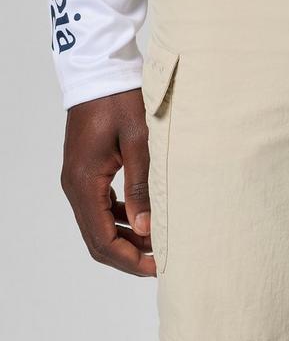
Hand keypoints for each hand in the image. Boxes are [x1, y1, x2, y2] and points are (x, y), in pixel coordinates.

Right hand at [60, 89, 155, 276]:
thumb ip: (142, 186)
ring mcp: (78, 180)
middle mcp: (75, 186)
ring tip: (159, 241)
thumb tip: (148, 228)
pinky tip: (145, 217)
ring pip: (98, 224)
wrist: (101, 73)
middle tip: (161, 262)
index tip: (157, 267)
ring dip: (126, 237)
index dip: (129, 258)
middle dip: (128, 254)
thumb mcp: (139, 142)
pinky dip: (121, 219)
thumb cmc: (121, 101)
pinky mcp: (87, 171)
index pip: (102, 238)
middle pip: (97, 238)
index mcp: (85, 183)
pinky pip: (100, 206)